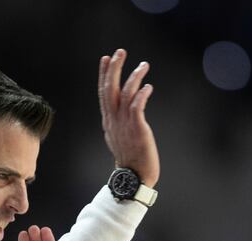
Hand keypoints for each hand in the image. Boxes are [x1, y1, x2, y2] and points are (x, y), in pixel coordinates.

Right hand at [98, 49, 160, 187]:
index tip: (105, 58)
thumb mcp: (118, 138)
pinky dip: (141, 94)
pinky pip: (137, 107)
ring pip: (125, 94)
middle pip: (110, 89)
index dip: (103, 74)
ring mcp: (124, 125)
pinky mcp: (137, 129)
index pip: (103, 93)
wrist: (133, 177)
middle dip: (114, 69)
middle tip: (120, 52)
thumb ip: (117, 123)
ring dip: (133, 77)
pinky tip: (148, 87)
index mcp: (108, 121)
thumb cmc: (130, 159)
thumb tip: (117, 114)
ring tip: (143, 65)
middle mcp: (113, 121)